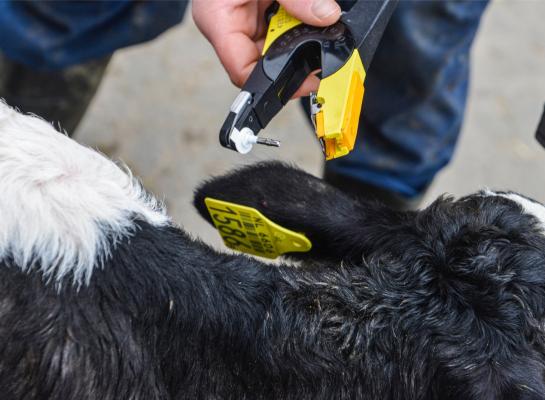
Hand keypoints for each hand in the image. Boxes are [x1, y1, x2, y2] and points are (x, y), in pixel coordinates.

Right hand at [192, 0, 340, 97]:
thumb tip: (327, 16)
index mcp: (217, 20)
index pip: (242, 71)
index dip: (276, 81)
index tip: (308, 77)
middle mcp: (228, 26)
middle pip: (262, 63)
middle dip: (292, 57)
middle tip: (321, 51)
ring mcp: (242, 21)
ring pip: (274, 47)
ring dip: (296, 39)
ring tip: (312, 24)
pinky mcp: (256, 13)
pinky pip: (278, 29)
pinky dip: (296, 24)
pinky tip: (304, 15)